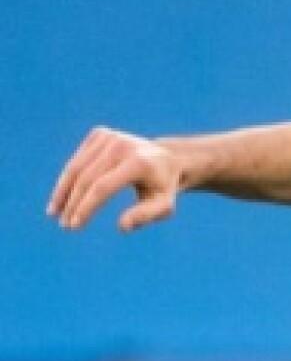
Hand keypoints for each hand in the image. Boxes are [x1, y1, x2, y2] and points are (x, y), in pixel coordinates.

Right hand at [48, 127, 181, 232]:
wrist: (167, 158)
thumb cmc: (163, 188)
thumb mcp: (163, 206)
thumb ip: (144, 216)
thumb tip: (122, 226)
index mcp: (137, 162)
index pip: (102, 187)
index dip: (86, 207)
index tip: (75, 226)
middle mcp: (120, 145)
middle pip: (87, 178)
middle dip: (73, 203)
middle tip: (65, 226)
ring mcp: (108, 136)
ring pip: (77, 167)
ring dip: (63, 191)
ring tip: (54, 213)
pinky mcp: (99, 134)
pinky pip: (79, 160)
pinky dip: (68, 179)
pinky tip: (62, 198)